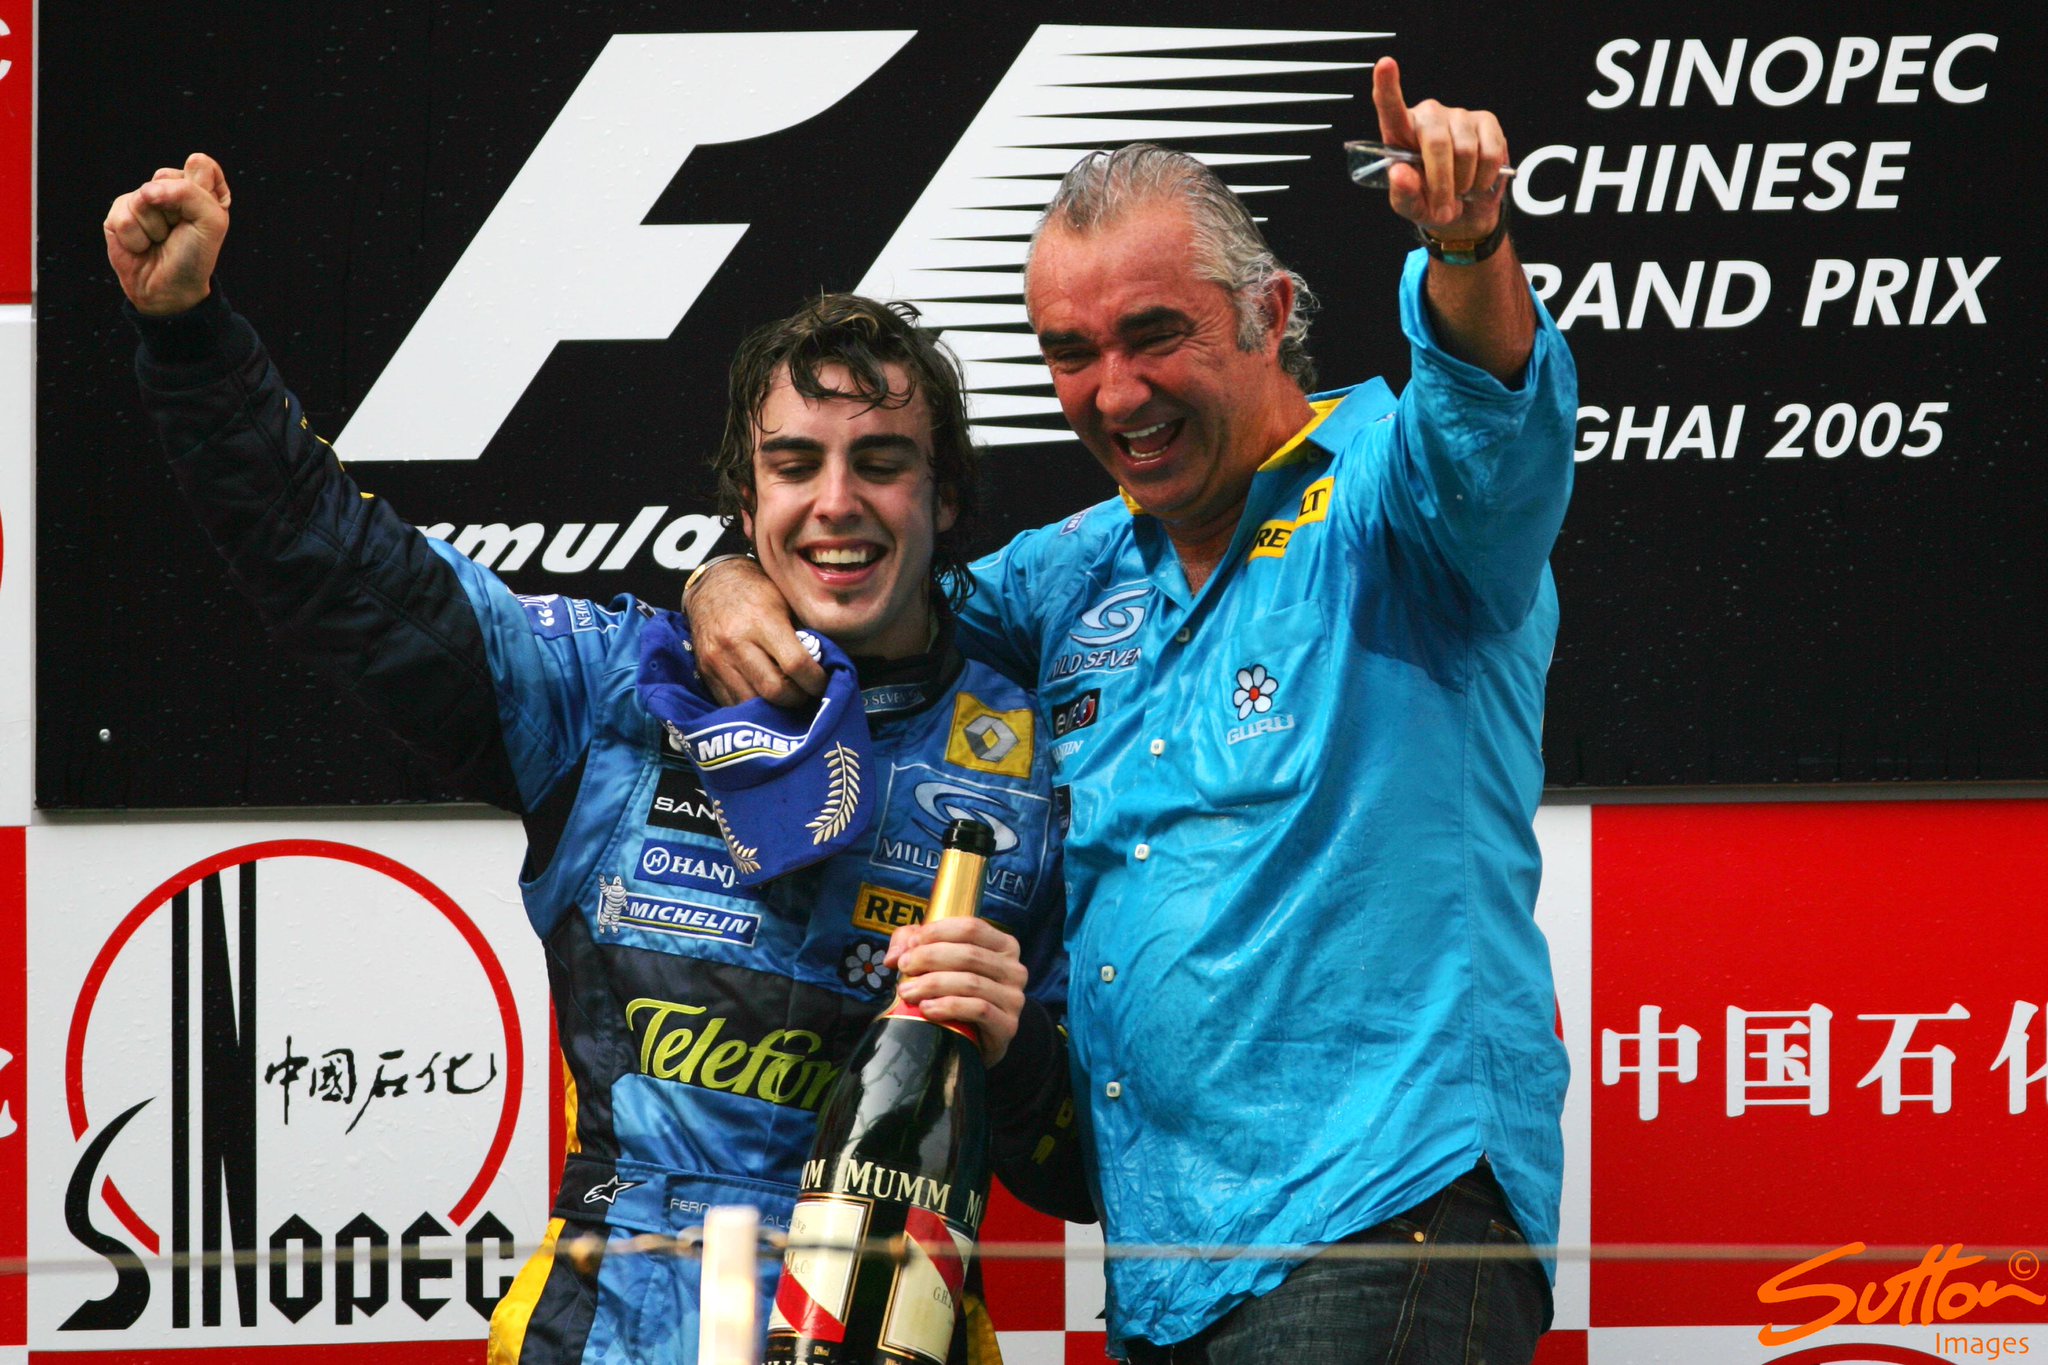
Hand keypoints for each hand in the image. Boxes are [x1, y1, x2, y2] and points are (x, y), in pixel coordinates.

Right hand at [104, 153, 231, 315]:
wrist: (168, 289)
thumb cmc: (193, 256)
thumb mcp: (211, 222)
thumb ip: (192, 192)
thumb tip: (150, 188)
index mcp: (200, 189)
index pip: (200, 165)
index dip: (201, 191)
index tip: (204, 216)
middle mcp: (171, 190)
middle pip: (167, 177)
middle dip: (176, 209)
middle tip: (179, 230)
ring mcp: (143, 200)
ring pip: (143, 198)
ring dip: (154, 227)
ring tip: (159, 241)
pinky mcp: (119, 212)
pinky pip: (124, 215)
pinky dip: (135, 238)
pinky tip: (141, 247)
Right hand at [681, 558, 826, 706]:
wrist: (712, 584)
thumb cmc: (757, 590)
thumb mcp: (786, 601)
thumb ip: (804, 634)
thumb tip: (827, 665)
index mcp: (761, 620)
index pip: (795, 664)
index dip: (816, 680)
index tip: (824, 682)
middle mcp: (735, 643)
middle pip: (774, 690)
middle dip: (797, 698)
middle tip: (807, 693)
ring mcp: (717, 660)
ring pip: (752, 703)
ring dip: (775, 708)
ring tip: (787, 697)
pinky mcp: (706, 673)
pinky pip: (732, 703)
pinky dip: (753, 707)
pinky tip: (765, 698)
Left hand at [885, 918, 1029, 1066]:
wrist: (980, 1040)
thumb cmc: (959, 994)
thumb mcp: (942, 964)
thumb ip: (917, 948)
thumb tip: (893, 956)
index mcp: (1004, 946)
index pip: (972, 928)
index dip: (938, 932)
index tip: (911, 944)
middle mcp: (1014, 969)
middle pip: (969, 954)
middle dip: (929, 957)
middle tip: (903, 967)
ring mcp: (1014, 998)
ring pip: (971, 982)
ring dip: (933, 984)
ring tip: (907, 991)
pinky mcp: (1008, 1025)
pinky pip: (978, 1009)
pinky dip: (948, 1007)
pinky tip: (926, 1009)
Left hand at [1369, 58, 1507, 238]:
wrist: (1463, 210)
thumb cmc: (1430, 201)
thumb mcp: (1410, 206)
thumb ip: (1403, 194)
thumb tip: (1400, 173)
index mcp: (1401, 133)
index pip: (1391, 106)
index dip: (1388, 85)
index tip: (1385, 65)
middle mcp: (1429, 116)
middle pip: (1437, 142)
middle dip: (1442, 182)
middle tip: (1443, 207)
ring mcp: (1459, 116)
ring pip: (1466, 151)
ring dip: (1464, 183)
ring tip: (1459, 190)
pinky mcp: (1486, 122)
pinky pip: (1490, 153)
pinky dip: (1485, 178)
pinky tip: (1477, 181)